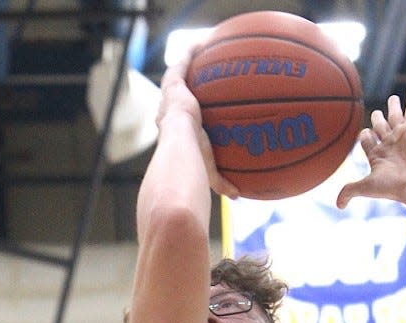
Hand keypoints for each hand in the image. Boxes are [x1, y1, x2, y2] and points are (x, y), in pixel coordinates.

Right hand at [157, 59, 238, 198]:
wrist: (180, 150)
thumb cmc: (193, 164)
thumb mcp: (209, 173)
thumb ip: (222, 182)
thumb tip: (238, 196)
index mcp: (172, 132)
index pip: (174, 120)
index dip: (180, 113)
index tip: (191, 111)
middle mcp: (167, 112)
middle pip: (173, 95)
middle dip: (179, 87)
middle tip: (191, 83)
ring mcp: (169, 97)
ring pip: (175, 75)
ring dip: (184, 64)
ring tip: (196, 54)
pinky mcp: (173, 85)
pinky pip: (182, 63)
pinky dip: (190, 53)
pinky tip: (201, 43)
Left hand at [337, 87, 405, 208]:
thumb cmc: (393, 187)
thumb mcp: (367, 187)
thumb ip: (350, 190)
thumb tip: (338, 205)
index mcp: (377, 156)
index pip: (367, 140)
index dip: (364, 135)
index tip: (364, 134)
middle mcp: (388, 144)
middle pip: (379, 126)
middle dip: (376, 119)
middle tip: (376, 114)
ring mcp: (400, 136)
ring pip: (394, 116)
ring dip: (393, 107)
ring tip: (393, 99)